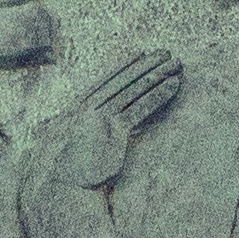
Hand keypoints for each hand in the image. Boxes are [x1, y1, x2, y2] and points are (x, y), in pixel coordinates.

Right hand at [36, 50, 181, 196]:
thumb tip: (82, 125)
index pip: (107, 80)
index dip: (125, 66)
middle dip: (146, 65)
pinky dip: (159, 94)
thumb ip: (80, 129)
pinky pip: (141, 107)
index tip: (140, 54)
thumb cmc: (65, 170)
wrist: (62, 186)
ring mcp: (102, 116)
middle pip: (124, 80)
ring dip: (158, 74)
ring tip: (176, 64)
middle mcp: (91, 107)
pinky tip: (173, 85)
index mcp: (79, 107)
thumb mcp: (66, 144)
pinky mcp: (115, 130)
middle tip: (166, 52)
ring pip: (135, 89)